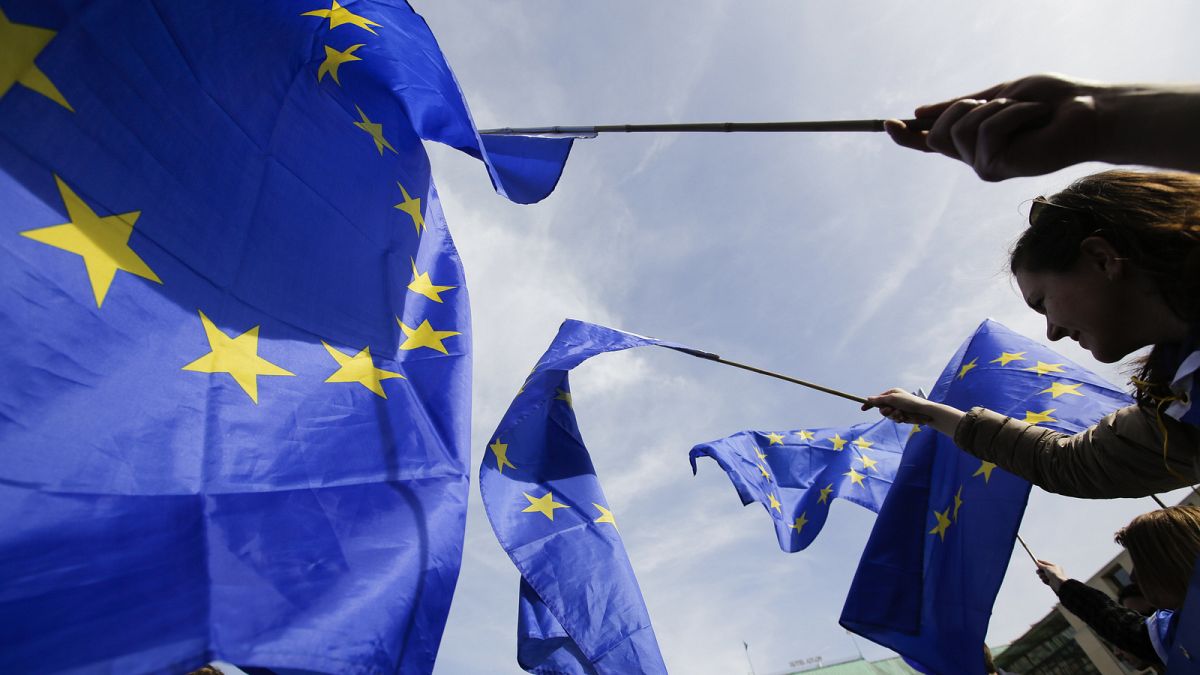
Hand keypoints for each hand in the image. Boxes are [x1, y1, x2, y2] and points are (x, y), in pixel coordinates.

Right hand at [862, 388, 933, 423]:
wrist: (924, 412)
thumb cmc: (909, 402)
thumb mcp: (893, 399)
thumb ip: (880, 400)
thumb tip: (868, 399)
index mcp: (892, 393)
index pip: (877, 399)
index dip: (870, 403)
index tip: (863, 408)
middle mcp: (894, 401)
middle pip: (882, 408)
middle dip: (886, 411)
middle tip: (891, 410)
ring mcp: (898, 408)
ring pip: (888, 415)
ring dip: (893, 415)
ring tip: (901, 413)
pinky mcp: (902, 416)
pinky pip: (894, 419)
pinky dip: (898, 419)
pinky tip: (904, 417)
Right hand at [885, 74, 1104, 180]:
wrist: (1089, 112)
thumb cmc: (1052, 103)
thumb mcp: (998, 96)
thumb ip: (960, 106)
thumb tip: (921, 113)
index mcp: (975, 142)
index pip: (931, 142)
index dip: (908, 136)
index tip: (886, 123)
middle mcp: (975, 158)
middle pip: (937, 132)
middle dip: (963, 107)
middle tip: (1002, 101)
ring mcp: (984, 166)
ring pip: (960, 129)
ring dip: (996, 107)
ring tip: (1027, 111)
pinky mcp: (997, 168)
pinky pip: (986, 131)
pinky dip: (1012, 113)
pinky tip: (1035, 117)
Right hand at [1036, 559, 1067, 592]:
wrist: (1059, 583)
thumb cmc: (1055, 574)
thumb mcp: (1047, 568)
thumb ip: (1041, 565)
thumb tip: (1037, 563)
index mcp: (1054, 566)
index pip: (1046, 563)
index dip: (1040, 562)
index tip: (1035, 561)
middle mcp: (1052, 571)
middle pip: (1043, 569)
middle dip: (1040, 571)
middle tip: (1038, 572)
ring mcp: (1051, 576)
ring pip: (1042, 575)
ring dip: (1042, 576)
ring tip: (1046, 577)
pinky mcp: (1049, 581)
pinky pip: (1043, 580)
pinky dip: (1044, 580)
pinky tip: (1048, 580)